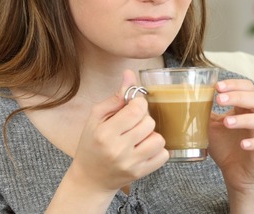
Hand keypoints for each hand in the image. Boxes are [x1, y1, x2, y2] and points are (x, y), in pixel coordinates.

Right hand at [69, 70, 168, 193]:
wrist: (89, 179)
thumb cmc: (92, 144)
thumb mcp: (97, 118)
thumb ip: (116, 96)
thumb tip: (130, 74)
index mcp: (105, 133)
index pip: (136, 109)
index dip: (139, 104)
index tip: (133, 107)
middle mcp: (118, 150)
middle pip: (149, 123)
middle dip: (144, 119)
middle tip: (132, 125)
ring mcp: (131, 164)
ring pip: (159, 139)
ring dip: (151, 135)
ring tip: (139, 138)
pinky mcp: (141, 174)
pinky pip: (164, 155)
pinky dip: (157, 150)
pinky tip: (144, 149)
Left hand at [208, 79, 253, 194]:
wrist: (234, 173)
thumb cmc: (225, 146)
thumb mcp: (212, 126)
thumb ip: (205, 112)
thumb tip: (188, 96)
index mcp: (245, 108)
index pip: (247, 88)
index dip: (235, 84)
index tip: (217, 86)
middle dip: (238, 97)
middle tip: (219, 99)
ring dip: (245, 119)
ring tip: (227, 123)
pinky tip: (243, 144)